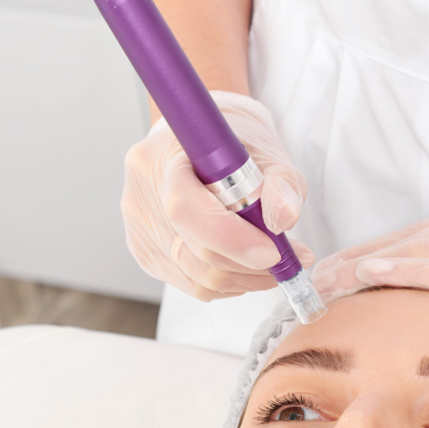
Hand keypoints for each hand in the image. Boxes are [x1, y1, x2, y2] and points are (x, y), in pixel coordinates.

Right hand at [121, 91, 313, 299]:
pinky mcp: (147, 254)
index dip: (231, 238)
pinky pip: (193, 284)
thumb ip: (281, 183)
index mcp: (163, 158)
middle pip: (196, 251)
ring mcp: (140, 230)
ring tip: (274, 261)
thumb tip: (283, 218)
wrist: (204, 143)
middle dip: (250, 264)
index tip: (273, 250)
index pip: (187, 209)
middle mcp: (141, 196)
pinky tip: (245, 263)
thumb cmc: (234, 143)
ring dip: (245, 278)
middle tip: (289, 258)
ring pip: (198, 277)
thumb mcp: (267, 151)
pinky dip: (229, 281)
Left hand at [311, 192, 428, 379]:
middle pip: (409, 241)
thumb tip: (408, 314)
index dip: (367, 259)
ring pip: (422, 250)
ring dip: (367, 267)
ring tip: (323, 283)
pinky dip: (408, 271)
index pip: (415, 240)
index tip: (325, 276)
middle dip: (355, 263)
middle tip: (308, 283)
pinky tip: (371, 276)